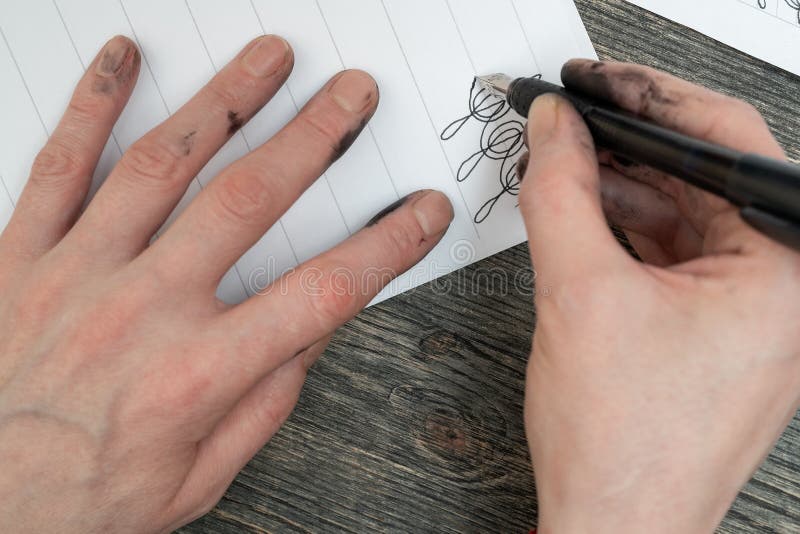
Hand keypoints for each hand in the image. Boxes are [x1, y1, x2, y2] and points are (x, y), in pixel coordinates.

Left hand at [0, 35, 452, 532]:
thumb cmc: (87, 499)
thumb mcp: (203, 474)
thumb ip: (266, 400)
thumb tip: (311, 331)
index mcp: (199, 372)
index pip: (322, 292)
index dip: (385, 247)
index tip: (420, 213)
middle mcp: (142, 310)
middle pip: (247, 201)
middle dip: (312, 138)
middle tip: (350, 95)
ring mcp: (78, 274)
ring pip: (162, 164)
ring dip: (226, 102)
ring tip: (268, 60)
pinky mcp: (23, 259)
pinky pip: (57, 167)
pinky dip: (92, 105)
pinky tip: (122, 61)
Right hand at [518, 60, 799, 532]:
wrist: (615, 529)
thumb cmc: (625, 446)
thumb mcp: (579, 293)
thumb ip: (561, 192)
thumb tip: (554, 129)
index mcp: (786, 269)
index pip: (725, 140)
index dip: (646, 99)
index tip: (593, 81)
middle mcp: (782, 286)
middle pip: (701, 176)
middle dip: (625, 144)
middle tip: (567, 121)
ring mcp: (749, 309)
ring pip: (681, 213)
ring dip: (617, 186)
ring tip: (560, 164)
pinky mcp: (713, 326)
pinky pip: (670, 252)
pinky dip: (622, 227)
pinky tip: (579, 211)